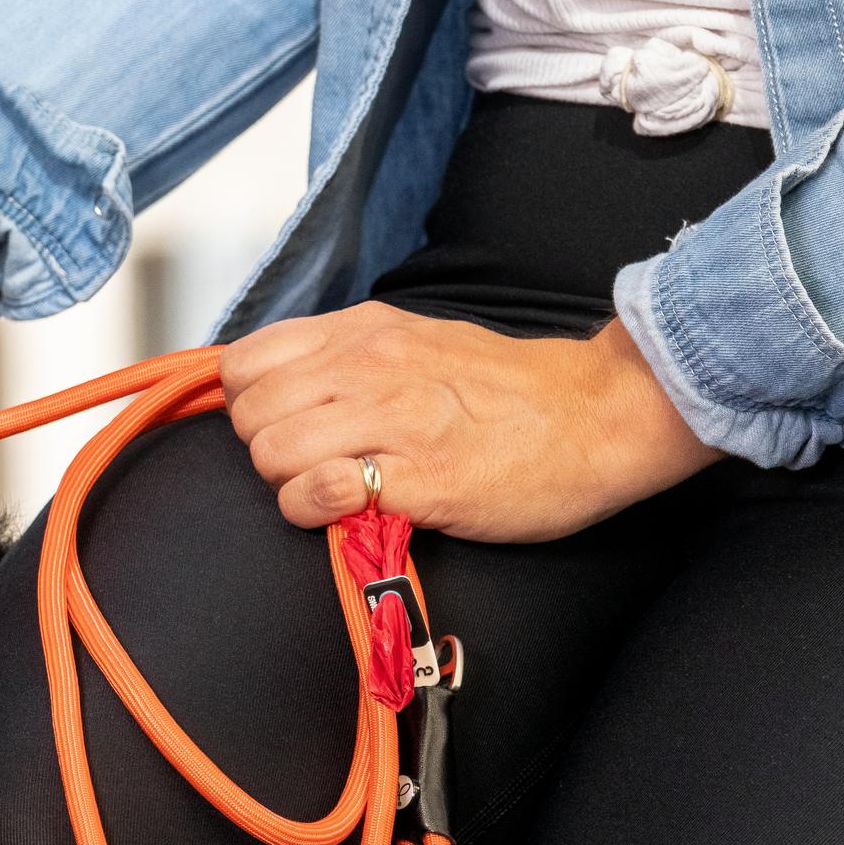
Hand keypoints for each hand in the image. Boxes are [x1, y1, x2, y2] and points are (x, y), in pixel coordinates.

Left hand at [220, 303, 719, 542]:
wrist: (599, 414)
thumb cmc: (506, 388)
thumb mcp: (413, 340)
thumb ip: (345, 355)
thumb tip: (279, 384)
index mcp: (362, 332)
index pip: (244, 363)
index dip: (249, 404)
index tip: (280, 424)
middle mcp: (368, 366)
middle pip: (248, 414)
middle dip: (262, 448)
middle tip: (305, 465)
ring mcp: (394, 420)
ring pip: (272, 451)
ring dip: (286, 482)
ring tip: (329, 490)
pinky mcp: (422, 477)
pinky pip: (321, 491)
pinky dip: (313, 509)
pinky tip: (345, 512)